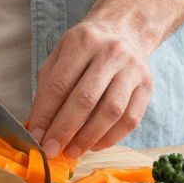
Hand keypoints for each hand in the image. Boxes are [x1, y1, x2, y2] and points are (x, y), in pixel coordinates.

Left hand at [26, 17, 154, 159]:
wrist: (124, 31)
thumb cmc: (86, 48)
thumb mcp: (61, 55)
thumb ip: (47, 87)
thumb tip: (38, 126)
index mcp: (83, 41)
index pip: (60, 84)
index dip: (46, 114)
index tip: (36, 137)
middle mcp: (111, 53)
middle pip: (85, 99)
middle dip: (65, 130)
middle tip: (52, 150)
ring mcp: (132, 69)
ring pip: (111, 111)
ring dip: (88, 138)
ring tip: (72, 152)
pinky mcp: (147, 86)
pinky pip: (130, 119)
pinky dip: (111, 138)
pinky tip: (94, 145)